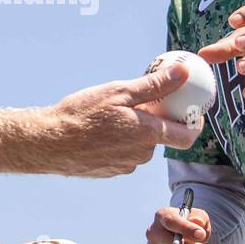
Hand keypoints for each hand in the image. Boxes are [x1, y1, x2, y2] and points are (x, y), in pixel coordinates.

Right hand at [0, 64, 202, 177]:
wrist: (48, 142)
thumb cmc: (81, 114)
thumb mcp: (119, 91)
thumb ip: (155, 85)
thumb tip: (183, 72)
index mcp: (147, 134)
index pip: (186, 136)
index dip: (195, 123)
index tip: (193, 110)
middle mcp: (140, 154)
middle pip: (161, 137)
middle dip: (158, 120)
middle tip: (144, 101)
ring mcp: (125, 165)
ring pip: (141, 145)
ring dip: (136, 130)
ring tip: (115, 113)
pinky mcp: (110, 171)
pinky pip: (124, 154)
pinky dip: (120, 141)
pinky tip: (101, 129)